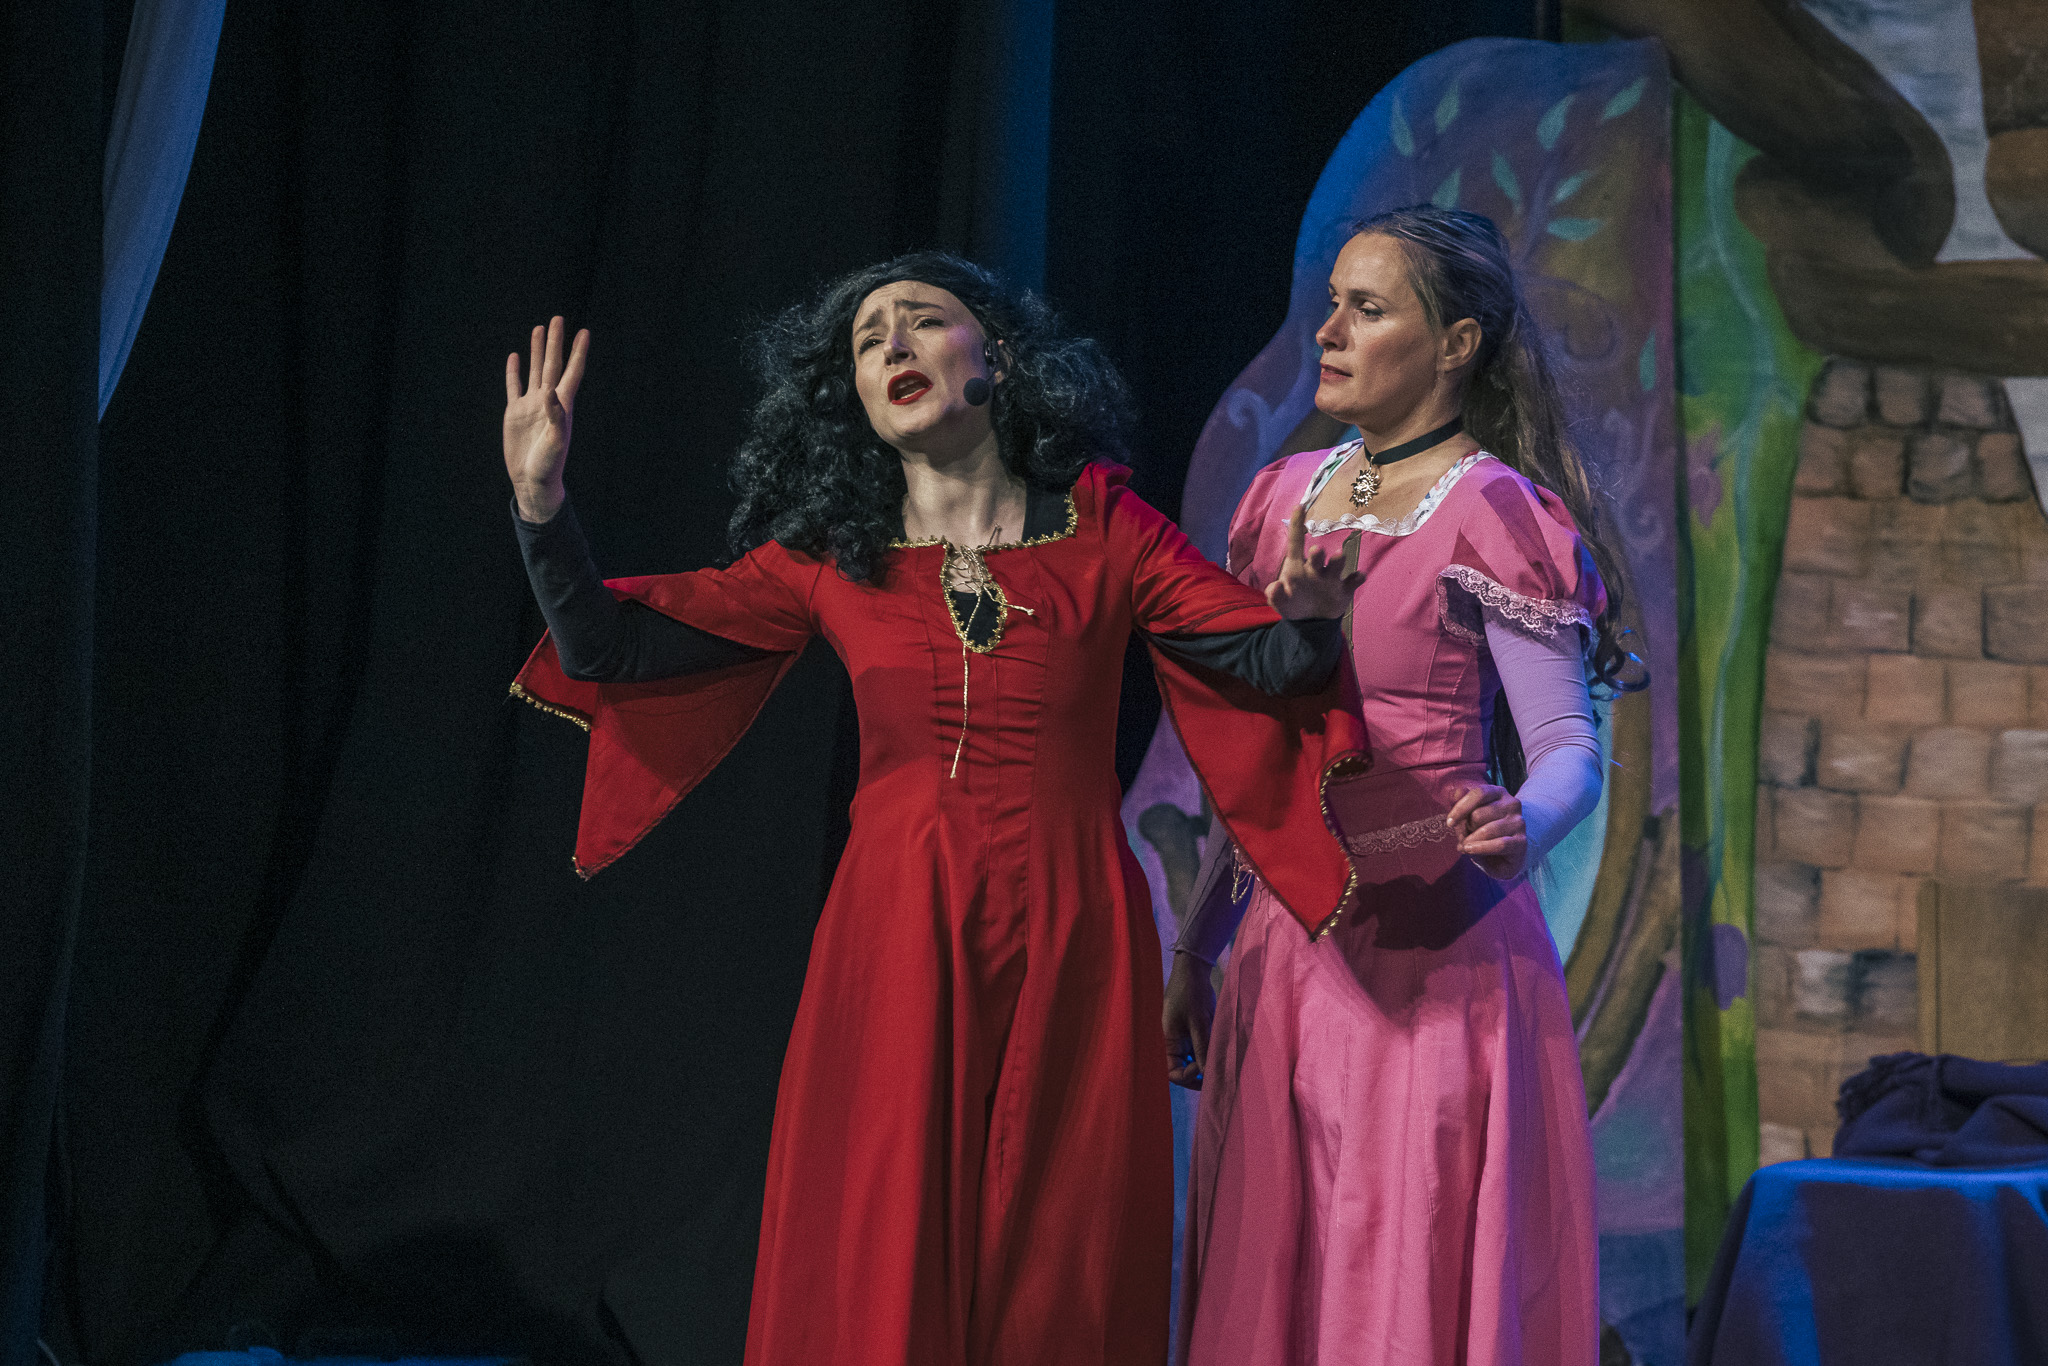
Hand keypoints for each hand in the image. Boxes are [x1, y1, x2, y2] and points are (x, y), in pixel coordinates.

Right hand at [504, 315, 590, 521]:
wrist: (532, 481)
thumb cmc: (549, 464)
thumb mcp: (556, 441)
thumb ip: (555, 416)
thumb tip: (550, 391)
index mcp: (562, 406)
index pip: (572, 372)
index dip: (578, 352)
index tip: (584, 332)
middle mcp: (548, 401)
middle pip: (552, 364)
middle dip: (555, 342)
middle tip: (557, 318)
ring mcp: (531, 405)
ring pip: (534, 370)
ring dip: (537, 350)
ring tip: (538, 329)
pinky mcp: (515, 413)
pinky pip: (514, 386)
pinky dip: (514, 371)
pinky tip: (515, 356)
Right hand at [1163, 950, 1216, 1089]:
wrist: (1194, 970)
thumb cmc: (1192, 993)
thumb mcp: (1198, 1022)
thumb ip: (1202, 1048)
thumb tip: (1207, 1072)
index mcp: (1170, 1041)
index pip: (1173, 1072)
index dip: (1187, 1076)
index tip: (1201, 1067)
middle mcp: (1177, 1043)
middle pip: (1184, 1070)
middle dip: (1198, 1077)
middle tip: (1216, 1078)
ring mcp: (1187, 1037)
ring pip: (1195, 1060)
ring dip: (1206, 1064)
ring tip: (1221, 1066)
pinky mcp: (1197, 1030)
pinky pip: (1202, 1048)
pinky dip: (1211, 1053)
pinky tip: (1222, 1052)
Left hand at [1265, 506, 1364, 619]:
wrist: (1312, 622)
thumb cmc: (1294, 604)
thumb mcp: (1281, 603)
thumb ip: (1275, 596)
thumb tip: (1274, 586)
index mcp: (1297, 567)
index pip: (1295, 543)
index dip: (1296, 525)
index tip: (1299, 506)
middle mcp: (1316, 568)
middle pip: (1317, 556)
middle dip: (1318, 553)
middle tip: (1316, 551)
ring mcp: (1331, 577)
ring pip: (1336, 564)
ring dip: (1338, 560)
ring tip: (1339, 557)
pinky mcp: (1344, 589)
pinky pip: (1353, 581)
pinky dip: (1357, 578)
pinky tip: (1359, 577)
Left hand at [1446, 783, 1527, 879]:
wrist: (1505, 853)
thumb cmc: (1482, 831)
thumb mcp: (1467, 817)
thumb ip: (1460, 803)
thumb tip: (1455, 792)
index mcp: (1498, 792)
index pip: (1478, 793)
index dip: (1461, 808)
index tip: (1449, 823)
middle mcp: (1512, 804)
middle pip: (1478, 814)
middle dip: (1466, 829)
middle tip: (1463, 837)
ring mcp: (1518, 822)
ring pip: (1487, 830)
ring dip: (1471, 841)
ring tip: (1465, 847)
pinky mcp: (1521, 841)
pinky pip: (1499, 844)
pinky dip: (1481, 848)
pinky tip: (1470, 851)